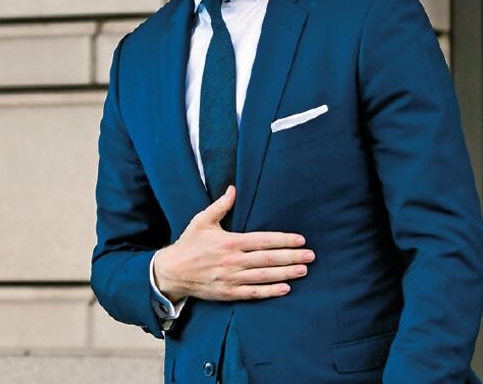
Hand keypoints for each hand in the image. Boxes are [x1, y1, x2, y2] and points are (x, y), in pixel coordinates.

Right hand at [152, 185, 313, 302]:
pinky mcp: (228, 292)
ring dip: (286, 273)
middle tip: (311, 256)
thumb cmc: (189, 244)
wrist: (172, 271)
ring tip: (303, 270)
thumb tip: (233, 189)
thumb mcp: (201, 221)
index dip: (283, 240)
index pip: (263, 240)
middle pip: (268, 259)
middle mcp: (232, 260)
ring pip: (264, 276)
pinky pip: (253, 293)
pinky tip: (285, 288)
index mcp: (229, 242)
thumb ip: (220, 206)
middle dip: (291, 256)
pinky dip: (270, 291)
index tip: (300, 240)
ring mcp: (231, 278)